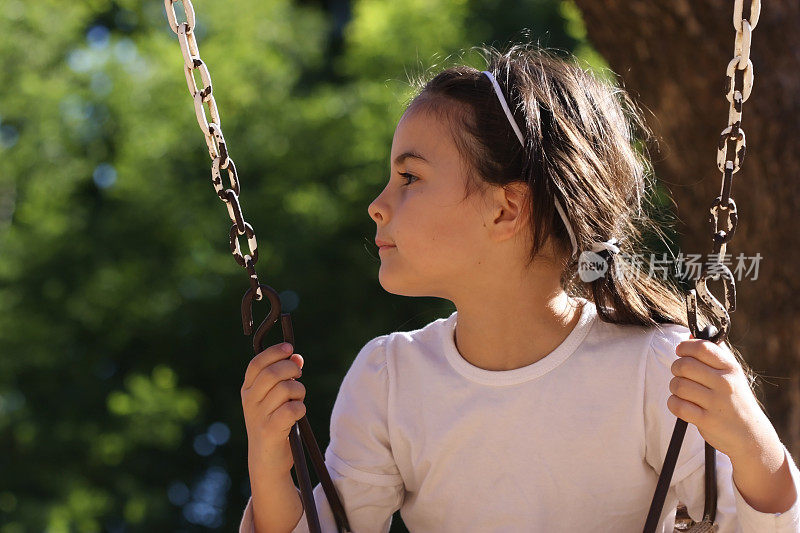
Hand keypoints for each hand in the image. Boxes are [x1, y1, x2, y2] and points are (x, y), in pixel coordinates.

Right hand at [241, 342, 305, 474]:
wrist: (266, 460)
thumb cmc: (274, 423)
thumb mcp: (275, 398)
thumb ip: (284, 377)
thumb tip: (296, 357)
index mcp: (248, 390)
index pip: (256, 363)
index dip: (274, 352)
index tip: (289, 347)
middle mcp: (250, 401)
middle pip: (272, 373)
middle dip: (291, 369)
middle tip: (299, 375)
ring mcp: (258, 416)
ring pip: (285, 389)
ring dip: (299, 390)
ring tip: (298, 399)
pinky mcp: (270, 430)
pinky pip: (292, 409)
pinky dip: (301, 407)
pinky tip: (298, 413)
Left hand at [666, 336, 773, 462]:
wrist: (751, 435)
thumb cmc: (735, 400)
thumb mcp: (732, 374)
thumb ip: (714, 353)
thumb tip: (690, 335)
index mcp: (730, 368)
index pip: (701, 347)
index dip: (685, 347)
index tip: (680, 351)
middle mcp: (724, 383)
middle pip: (684, 365)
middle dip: (676, 368)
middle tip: (681, 375)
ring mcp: (716, 403)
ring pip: (678, 385)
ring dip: (674, 387)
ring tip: (683, 392)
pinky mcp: (706, 420)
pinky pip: (677, 405)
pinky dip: (674, 403)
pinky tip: (683, 405)